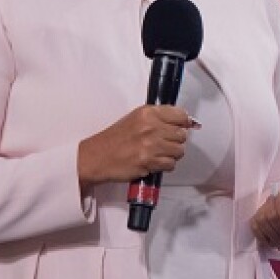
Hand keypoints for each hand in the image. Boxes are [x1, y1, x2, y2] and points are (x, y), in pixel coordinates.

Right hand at [77, 105, 199, 192]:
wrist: (96, 157)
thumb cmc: (114, 140)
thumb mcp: (135, 119)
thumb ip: (158, 118)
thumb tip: (183, 122)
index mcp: (148, 113)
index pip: (181, 115)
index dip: (183, 123)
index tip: (181, 127)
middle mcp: (151, 127)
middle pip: (182, 135)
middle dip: (176, 141)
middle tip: (165, 144)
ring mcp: (151, 145)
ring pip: (179, 151)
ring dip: (171, 155)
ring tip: (159, 154)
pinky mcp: (149, 161)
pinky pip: (171, 164)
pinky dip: (165, 166)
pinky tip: (154, 162)